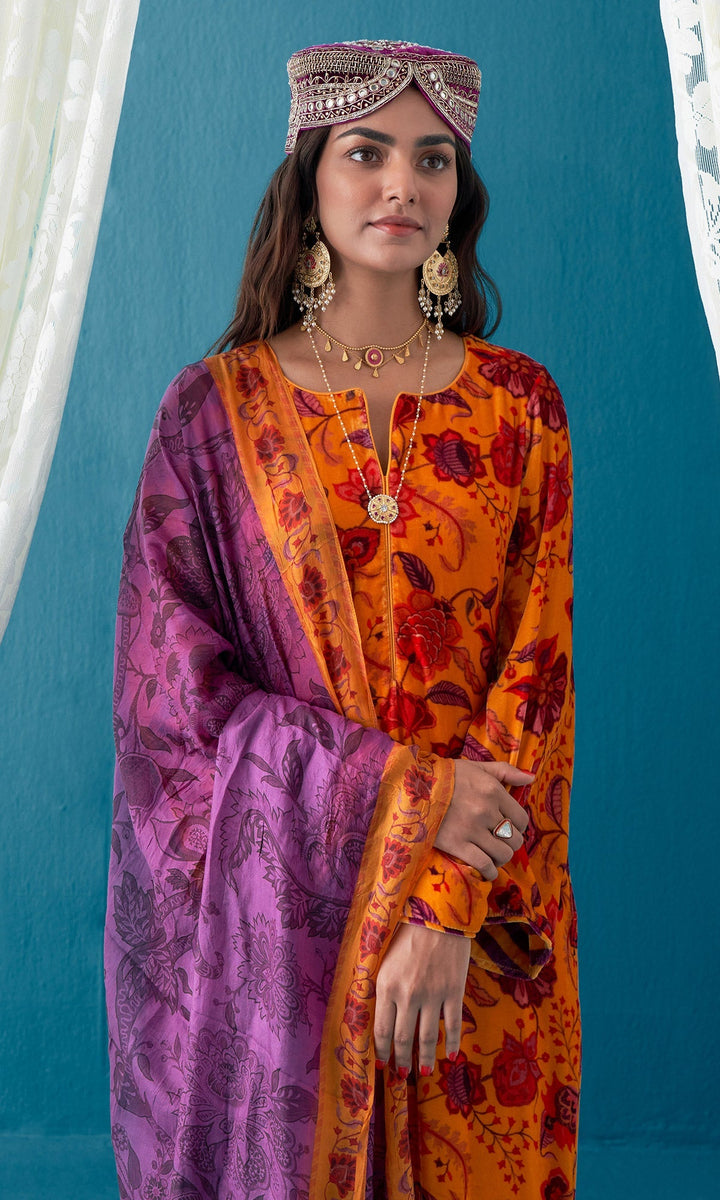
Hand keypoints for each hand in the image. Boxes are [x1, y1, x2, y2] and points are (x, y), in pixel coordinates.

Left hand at [374, 923, 470, 1075]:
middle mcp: (407, 996)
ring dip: (424, 1058)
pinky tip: (451, 1056)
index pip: (381, 1029)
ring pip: (426, 1037)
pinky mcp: (454, 991)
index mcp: (386, 986)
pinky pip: (452, 1025)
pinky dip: (452, 1044)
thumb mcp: (384, 959)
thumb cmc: (407, 932)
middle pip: (403, 1038)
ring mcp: (432, 995)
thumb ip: (382, 987)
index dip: (381, 1050)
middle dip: (401, 1060)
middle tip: (401, 1075)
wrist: (438, 914)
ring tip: (423, 1072)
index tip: (381, 1064)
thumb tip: (379, 1015)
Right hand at [434, 759, 533, 879]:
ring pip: (503, 854)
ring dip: (501, 857)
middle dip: (510, 842)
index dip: (518, 826)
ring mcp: (472, 829)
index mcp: (493, 790)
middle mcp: (486, 810)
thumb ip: (506, 771)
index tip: (509, 827)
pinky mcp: (457, 844)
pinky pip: (484, 865)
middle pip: (514, 838)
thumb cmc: (446, 776)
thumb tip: (531, 779)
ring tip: (493, 854)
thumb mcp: (477, 768)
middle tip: (500, 841)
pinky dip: (490, 871)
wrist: (411, 788)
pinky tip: (487, 870)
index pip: (521, 818)